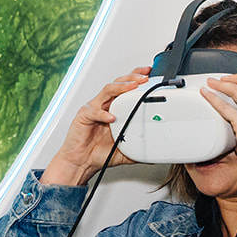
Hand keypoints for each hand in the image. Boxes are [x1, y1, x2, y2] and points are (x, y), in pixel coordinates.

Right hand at [41, 68, 151, 186]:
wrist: (81, 162)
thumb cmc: (99, 153)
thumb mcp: (126, 150)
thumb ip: (139, 147)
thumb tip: (155, 150)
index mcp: (114, 109)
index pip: (126, 87)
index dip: (137, 77)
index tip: (150, 73)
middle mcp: (103, 105)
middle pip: (118, 83)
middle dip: (132, 77)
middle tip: (144, 78)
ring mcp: (93, 109)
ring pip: (107, 91)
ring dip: (121, 87)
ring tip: (132, 87)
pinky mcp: (83, 116)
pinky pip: (94, 111)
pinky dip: (103, 113)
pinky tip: (111, 117)